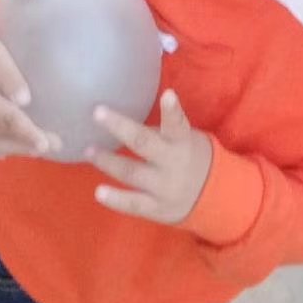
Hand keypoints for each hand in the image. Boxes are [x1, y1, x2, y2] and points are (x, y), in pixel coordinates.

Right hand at [0, 33, 60, 159]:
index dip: (28, 134)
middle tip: (55, 145)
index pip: (7, 120)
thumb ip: (8, 75)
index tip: (46, 143)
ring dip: (13, 150)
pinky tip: (6, 152)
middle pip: (0, 137)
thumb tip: (24, 100)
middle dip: (28, 144)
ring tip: (36, 150)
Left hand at [88, 89, 212, 224]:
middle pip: (144, 143)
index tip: (168, 94)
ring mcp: (164, 187)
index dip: (172, 110)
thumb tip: (125, 121)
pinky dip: (116, 198)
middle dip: (120, 127)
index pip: (178, 124)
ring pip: (132, 173)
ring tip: (89, 150)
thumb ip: (161, 132)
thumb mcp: (186, 140)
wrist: (212, 196)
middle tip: (97, 112)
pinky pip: (134, 204)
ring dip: (107, 161)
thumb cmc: (192, 157)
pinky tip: (99, 192)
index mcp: (182, 142)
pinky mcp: (157, 208)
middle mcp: (173, 163)